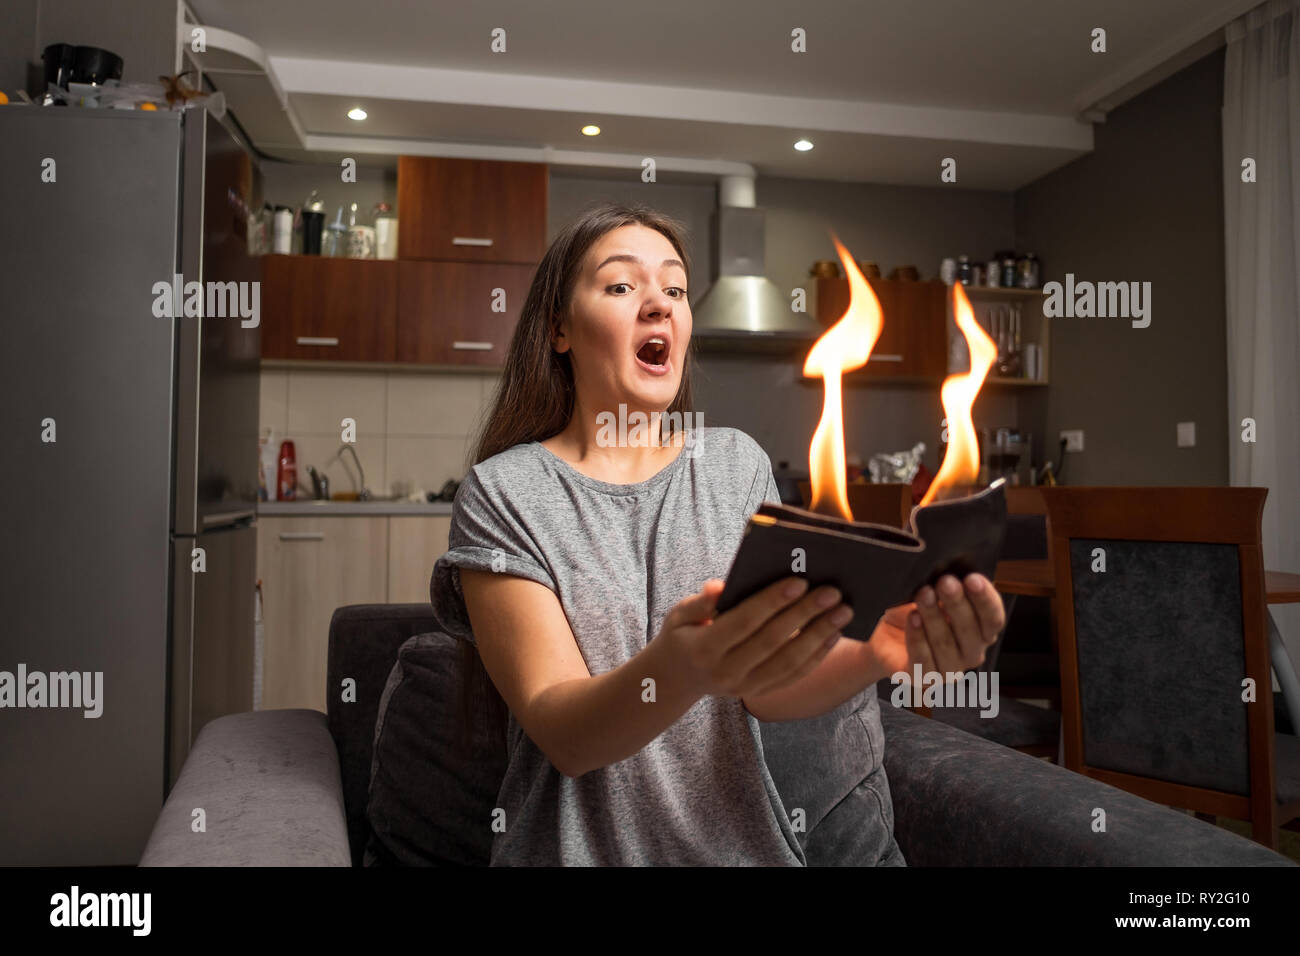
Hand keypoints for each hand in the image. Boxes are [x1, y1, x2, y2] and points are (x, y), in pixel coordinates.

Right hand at [659, 577, 852, 698]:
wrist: (677, 679)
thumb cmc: (683, 635)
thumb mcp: (679, 614)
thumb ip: (701, 601)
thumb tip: (722, 586)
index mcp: (704, 648)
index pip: (745, 622)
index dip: (772, 602)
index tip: (800, 581)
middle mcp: (726, 672)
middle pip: (773, 642)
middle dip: (805, 614)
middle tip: (832, 592)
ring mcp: (745, 687)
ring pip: (789, 662)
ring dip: (819, 636)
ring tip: (843, 612)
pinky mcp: (759, 693)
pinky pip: (793, 676)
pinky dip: (817, 656)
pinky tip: (834, 634)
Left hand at [866, 573, 1004, 679]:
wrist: (884, 632)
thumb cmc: (914, 608)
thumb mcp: (931, 590)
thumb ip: (947, 583)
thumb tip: (952, 564)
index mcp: (981, 629)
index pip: (994, 618)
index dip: (985, 599)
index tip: (972, 579)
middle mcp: (971, 651)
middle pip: (972, 631)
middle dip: (958, 604)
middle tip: (945, 582)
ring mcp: (950, 668)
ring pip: (947, 646)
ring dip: (935, 618)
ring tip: (923, 595)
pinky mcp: (924, 678)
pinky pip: (924, 662)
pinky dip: (918, 639)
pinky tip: (912, 619)